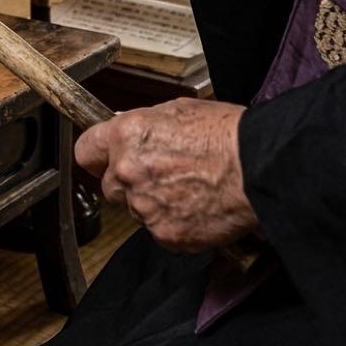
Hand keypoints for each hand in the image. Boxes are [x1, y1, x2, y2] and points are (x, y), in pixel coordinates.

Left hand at [75, 98, 258, 253]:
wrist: (260, 166)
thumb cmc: (225, 133)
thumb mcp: (175, 111)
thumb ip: (142, 126)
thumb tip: (129, 135)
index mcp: (125, 135)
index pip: (85, 152)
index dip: (96, 157)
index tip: (103, 161)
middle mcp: (128, 170)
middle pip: (110, 186)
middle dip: (129, 183)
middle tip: (161, 176)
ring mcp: (145, 205)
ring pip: (137, 211)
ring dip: (154, 204)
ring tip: (189, 190)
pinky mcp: (166, 234)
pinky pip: (161, 232)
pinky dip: (176, 224)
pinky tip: (198, 208)